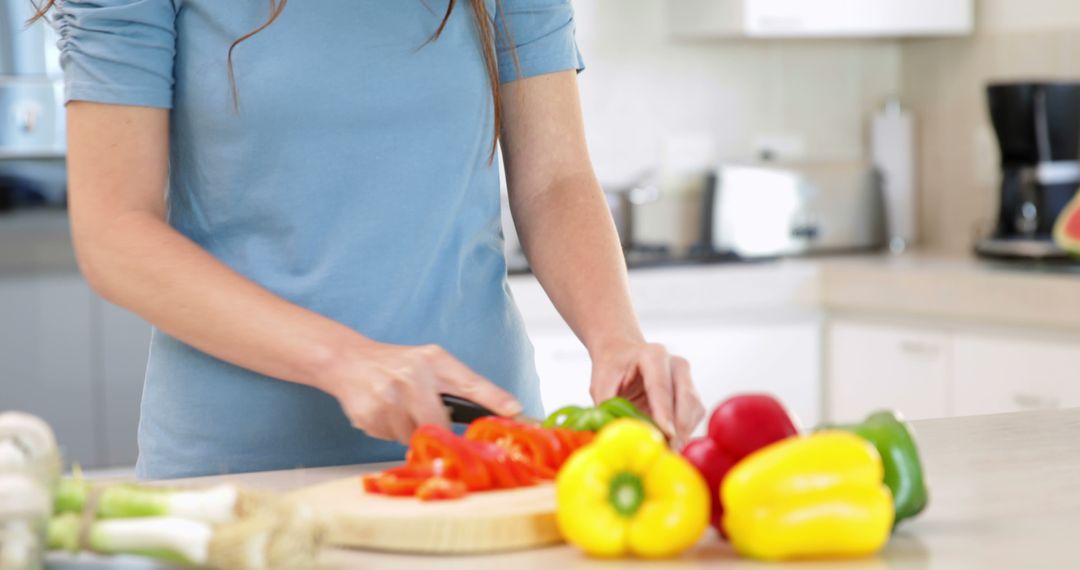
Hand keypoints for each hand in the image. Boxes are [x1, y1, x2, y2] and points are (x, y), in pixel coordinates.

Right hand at [317, 342, 521, 443]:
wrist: (349, 360)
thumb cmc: (397, 365)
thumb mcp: (431, 363)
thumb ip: (459, 386)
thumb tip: (499, 412)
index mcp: (435, 360)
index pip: (472, 382)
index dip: (495, 399)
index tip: (515, 411)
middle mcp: (414, 376)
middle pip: (439, 423)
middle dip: (436, 430)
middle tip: (427, 421)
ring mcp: (390, 395)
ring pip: (413, 435)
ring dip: (409, 430)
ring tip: (398, 409)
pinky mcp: (370, 413)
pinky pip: (390, 438)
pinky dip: (389, 431)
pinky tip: (383, 411)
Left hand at [589, 339, 704, 448]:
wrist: (622, 356)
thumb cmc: (612, 370)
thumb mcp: (601, 386)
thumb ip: (606, 408)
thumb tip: (612, 434)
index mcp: (653, 356)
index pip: (661, 386)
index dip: (665, 412)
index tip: (666, 434)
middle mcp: (676, 364)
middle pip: (686, 398)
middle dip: (679, 427)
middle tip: (668, 451)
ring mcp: (687, 378)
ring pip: (694, 409)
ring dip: (683, 432)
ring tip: (666, 450)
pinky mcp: (691, 394)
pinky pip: (695, 416)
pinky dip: (684, 432)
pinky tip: (669, 442)